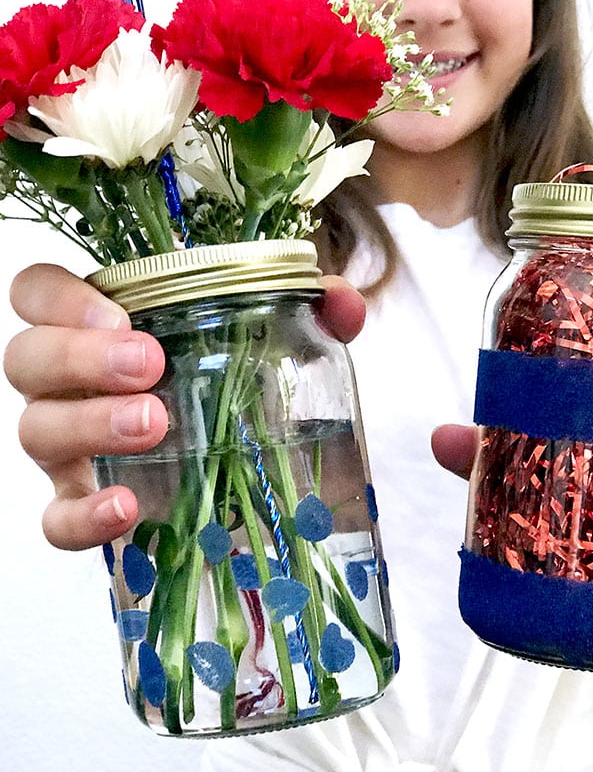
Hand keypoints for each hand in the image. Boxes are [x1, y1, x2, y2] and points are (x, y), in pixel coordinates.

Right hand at [4, 263, 364, 551]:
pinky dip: (81, 517)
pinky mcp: (87, 505)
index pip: (39, 294)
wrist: (244, 471)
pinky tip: (125, 509)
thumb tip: (341, 301)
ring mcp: (72, 447)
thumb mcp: (281, 342)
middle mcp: (73, 384)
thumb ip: (312, 310)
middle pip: (28, 358)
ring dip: (90, 425)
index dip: (61, 299)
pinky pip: (56, 518)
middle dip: (81, 358)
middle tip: (150, 366)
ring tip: (156, 424)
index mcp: (105, 329)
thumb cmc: (240, 388)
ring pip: (36, 431)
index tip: (121, 315)